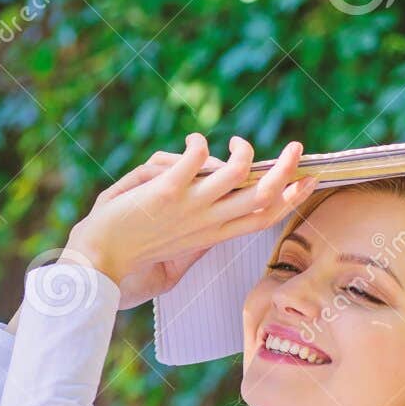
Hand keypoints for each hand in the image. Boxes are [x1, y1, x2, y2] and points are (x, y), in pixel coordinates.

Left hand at [60, 134, 317, 310]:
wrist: (95, 264)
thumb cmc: (128, 258)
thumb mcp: (174, 247)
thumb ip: (196, 224)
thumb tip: (206, 192)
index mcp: (211, 235)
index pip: (263, 217)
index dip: (291, 199)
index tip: (308, 179)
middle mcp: (206, 222)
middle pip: (263, 196)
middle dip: (287, 169)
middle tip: (296, 147)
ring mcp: (188, 207)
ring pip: (238, 174)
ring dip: (244, 151)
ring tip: (235, 143)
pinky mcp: (165, 191)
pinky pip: (196, 157)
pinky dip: (199, 143)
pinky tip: (192, 141)